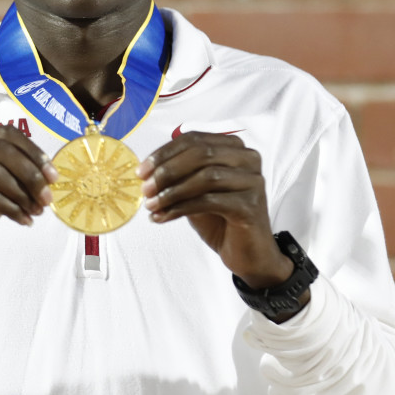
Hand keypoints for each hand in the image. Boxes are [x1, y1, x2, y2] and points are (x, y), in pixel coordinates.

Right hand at [0, 125, 57, 263]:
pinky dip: (12, 208)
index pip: (5, 134)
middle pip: (0, 150)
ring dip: (23, 193)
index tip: (52, 175)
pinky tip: (23, 220)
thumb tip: (49, 172)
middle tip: (47, 196)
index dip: (33, 152)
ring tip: (36, 210)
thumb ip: (16, 172)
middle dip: (31, 174)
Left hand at [138, 132, 291, 288]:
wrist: (248, 254)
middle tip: (145, 188)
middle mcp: (248, 159)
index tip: (142, 171)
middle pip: (201, 153)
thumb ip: (178, 176)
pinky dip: (181, 208)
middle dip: (167, 170)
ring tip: (152, 205)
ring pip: (206, 176)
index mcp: (234, 148)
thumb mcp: (195, 192)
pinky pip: (209, 200)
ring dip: (172, 191)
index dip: (164, 153)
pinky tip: (164, 217)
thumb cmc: (221, 220)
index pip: (194, 139)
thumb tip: (146, 172)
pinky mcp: (250, 205)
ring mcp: (253, 181)